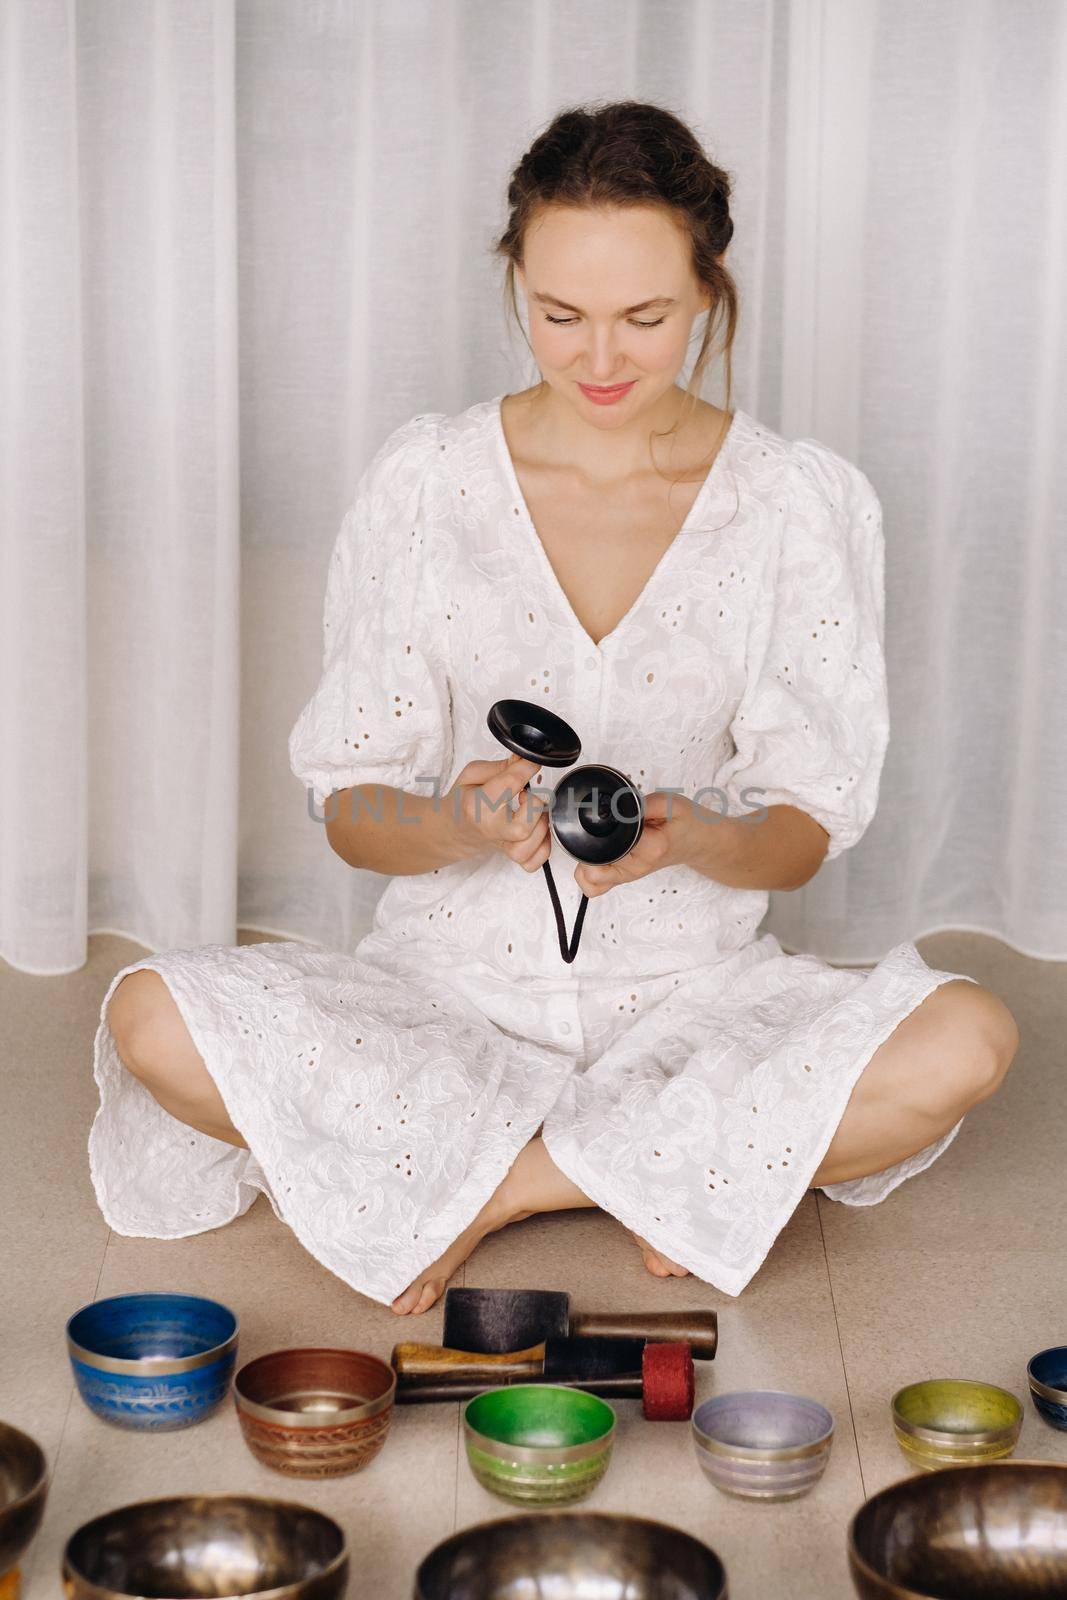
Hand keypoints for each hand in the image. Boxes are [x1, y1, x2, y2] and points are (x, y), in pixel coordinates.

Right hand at [448, 753, 550, 872]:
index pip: (512, 782)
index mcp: (478, 804)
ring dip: (539, 826)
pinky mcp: (510, 856)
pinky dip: (541, 849)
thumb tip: (523, 760)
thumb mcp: (472, 775)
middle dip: (534, 805)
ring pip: (531, 844)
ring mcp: (502, 845)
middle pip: (526, 823)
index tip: (531, 762)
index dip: (528, 766)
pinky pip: (533, 862)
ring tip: (530, 815)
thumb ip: (499, 766)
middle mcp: (491, 827)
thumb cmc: (462, 803)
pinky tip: (535, 833)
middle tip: (526, 797)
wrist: (450, 831)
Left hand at [573, 789, 697, 898]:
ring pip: (590, 880)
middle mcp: (637, 866)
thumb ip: (641, 805)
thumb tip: (614, 807)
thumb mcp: (669, 803)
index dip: (601, 826)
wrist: (697, 842)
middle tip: (596, 828)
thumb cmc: (685, 822)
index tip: (607, 816)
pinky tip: (593, 857)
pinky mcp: (623, 878)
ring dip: (585, 862)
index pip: (612, 842)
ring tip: (595, 842)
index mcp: (650, 847)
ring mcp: (629, 875)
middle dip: (586, 846)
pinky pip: (595, 886)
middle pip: (594, 868)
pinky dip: (587, 874)